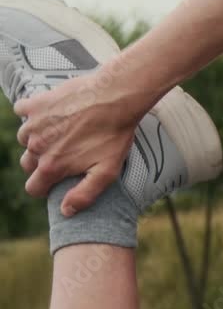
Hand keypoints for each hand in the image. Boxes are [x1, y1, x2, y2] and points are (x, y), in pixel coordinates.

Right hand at [14, 66, 151, 215]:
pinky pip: (21, 111)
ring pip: (25, 139)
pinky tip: (50, 114)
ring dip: (37, 138)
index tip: (57, 180)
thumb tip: (66, 211)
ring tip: (60, 133)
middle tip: (64, 154)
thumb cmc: (114, 135)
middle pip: (27, 164)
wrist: (114, 96)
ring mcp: (34, 124)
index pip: (33, 188)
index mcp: (52, 166)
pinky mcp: (36, 103)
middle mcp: (37, 146)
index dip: (45, 187)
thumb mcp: (107, 172)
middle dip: (41, 163)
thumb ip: (84, 195)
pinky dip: (32, 114)